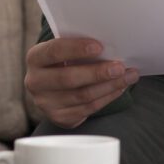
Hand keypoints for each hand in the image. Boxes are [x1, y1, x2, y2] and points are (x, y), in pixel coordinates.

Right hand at [24, 38, 139, 128]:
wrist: (51, 88)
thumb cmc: (63, 61)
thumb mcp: (63, 51)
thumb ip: (78, 48)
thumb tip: (110, 46)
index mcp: (35, 58)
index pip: (54, 51)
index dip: (76, 49)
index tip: (99, 46)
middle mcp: (35, 82)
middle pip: (69, 78)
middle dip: (98, 73)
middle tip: (120, 67)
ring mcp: (46, 103)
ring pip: (82, 96)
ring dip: (109, 86)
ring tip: (128, 76)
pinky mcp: (59, 117)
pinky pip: (88, 109)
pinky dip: (107, 97)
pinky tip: (119, 88)